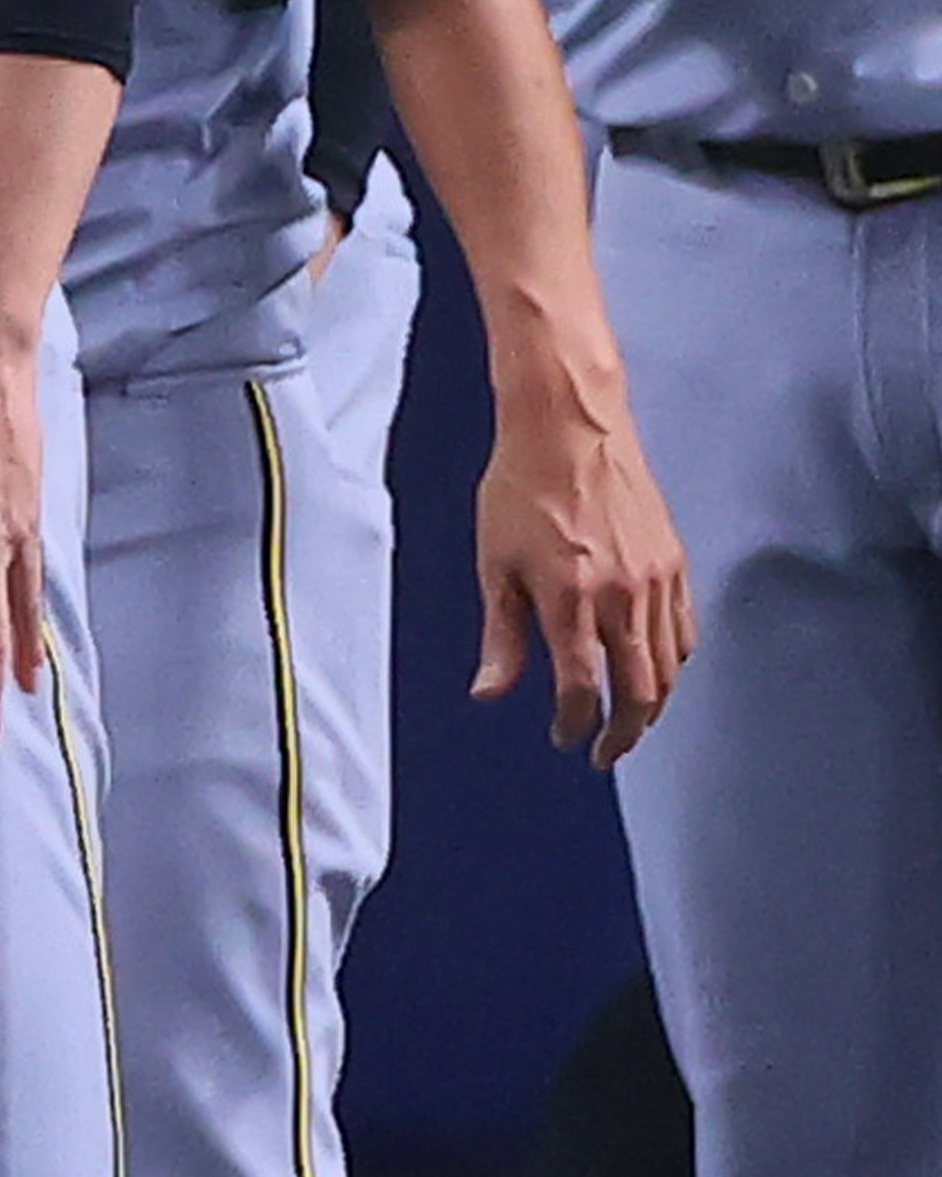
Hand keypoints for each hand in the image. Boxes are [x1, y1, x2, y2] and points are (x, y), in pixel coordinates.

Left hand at [474, 371, 695, 764]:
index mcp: (571, 599)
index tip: (565, 737)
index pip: (581, 689)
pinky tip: (657, 671)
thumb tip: (491, 693)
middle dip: (624, 733)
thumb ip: (500, 637)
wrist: (569, 424)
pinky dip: (674, 663)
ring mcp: (656, 579)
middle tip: (606, 752)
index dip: (574, 725)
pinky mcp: (674, 561)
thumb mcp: (494, 564)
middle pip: (640, 692)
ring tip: (630, 721)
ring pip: (670, 667)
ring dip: (653, 705)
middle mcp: (622, 595)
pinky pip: (685, 630)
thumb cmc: (521, 486)